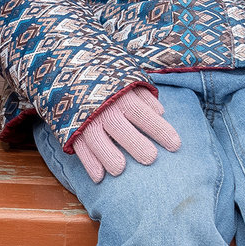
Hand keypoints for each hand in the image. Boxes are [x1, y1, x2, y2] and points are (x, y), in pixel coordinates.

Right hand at [68, 85, 182, 183]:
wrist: (69, 68)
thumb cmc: (107, 77)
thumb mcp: (128, 78)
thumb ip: (144, 96)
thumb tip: (160, 113)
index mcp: (122, 95)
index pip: (144, 114)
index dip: (160, 129)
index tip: (175, 145)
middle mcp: (105, 108)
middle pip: (121, 127)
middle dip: (136, 143)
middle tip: (150, 158)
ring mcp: (87, 119)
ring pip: (97, 139)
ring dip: (108, 155)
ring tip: (120, 170)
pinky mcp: (72, 127)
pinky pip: (80, 147)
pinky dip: (88, 162)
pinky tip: (99, 177)